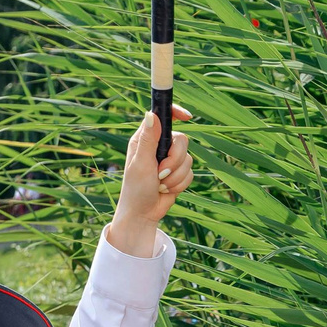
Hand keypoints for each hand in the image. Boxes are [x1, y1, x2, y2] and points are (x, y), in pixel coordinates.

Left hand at [107, 107, 194, 256]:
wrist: (142, 214)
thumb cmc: (136, 188)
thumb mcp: (141, 163)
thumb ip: (148, 139)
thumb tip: (151, 114)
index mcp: (146, 138)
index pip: (164, 116)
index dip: (176, 113)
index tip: (187, 117)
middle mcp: (159, 146)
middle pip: (182, 140)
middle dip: (174, 160)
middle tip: (160, 172)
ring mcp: (170, 159)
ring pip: (188, 159)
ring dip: (175, 176)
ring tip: (160, 184)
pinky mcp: (178, 173)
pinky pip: (190, 173)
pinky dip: (179, 184)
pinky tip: (166, 190)